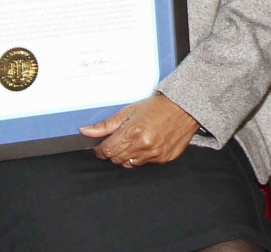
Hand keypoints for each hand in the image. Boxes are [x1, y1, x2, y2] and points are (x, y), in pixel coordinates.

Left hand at [80, 93, 199, 166]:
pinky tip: (148, 143)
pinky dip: (143, 156)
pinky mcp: (163, 159)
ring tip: (136, 140)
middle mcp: (143, 146)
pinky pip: (145, 163)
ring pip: (130, 164)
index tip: (102, 146)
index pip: (107, 151)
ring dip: (128, 155)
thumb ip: (107, 124)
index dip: (101, 149)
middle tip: (121, 139)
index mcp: (132, 132)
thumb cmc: (157, 106)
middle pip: (117, 159)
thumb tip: (85, 131)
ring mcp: (154, 154)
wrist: (184, 108)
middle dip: (114, 151)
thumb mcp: (129, 111)